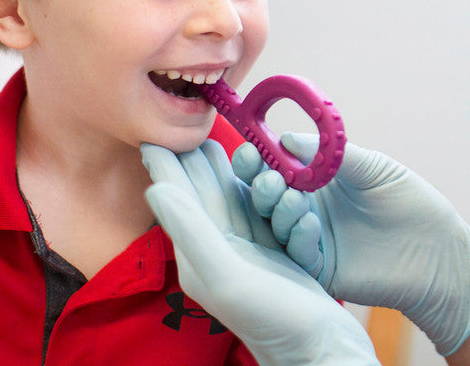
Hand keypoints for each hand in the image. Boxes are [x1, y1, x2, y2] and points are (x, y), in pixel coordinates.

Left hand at [141, 140, 378, 365]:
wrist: (321, 350)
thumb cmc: (273, 320)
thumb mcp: (226, 276)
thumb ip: (190, 230)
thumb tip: (155, 188)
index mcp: (196, 251)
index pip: (176, 197)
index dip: (163, 165)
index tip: (149, 135)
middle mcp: (215, 246)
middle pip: (199, 191)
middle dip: (189, 158)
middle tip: (178, 125)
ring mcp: (242, 246)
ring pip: (226, 194)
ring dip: (217, 166)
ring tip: (206, 137)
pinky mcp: (268, 247)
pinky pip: (253, 205)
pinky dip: (247, 182)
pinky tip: (246, 165)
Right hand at [233, 133, 469, 356]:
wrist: (439, 251)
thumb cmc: (409, 202)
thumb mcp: (371, 166)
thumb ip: (329, 153)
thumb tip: (286, 139)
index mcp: (311, 179)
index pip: (271, 165)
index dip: (256, 158)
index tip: (252, 151)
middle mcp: (304, 206)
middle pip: (262, 195)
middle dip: (260, 184)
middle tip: (272, 179)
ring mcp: (309, 237)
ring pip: (273, 223)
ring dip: (278, 208)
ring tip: (297, 200)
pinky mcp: (319, 267)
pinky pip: (295, 252)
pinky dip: (296, 236)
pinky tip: (312, 225)